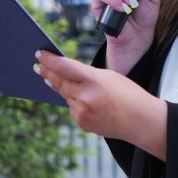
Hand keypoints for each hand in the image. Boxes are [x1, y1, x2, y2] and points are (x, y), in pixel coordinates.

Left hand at [35, 51, 166, 158]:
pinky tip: (77, 97)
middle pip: (60, 82)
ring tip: (47, 76)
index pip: (65, 67)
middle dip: (47, 72)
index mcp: (95, 80)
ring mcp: (82, 112)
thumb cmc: (127, 94)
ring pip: (65, 95)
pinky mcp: (82, 123)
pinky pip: (72, 108)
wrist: (140, 121)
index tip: (39, 54)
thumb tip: (65, 73)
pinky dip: (73, 101)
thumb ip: (86, 75)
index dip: (50, 60)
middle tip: (37, 65)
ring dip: (59, 86)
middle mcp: (86, 97)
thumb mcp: (109, 76)